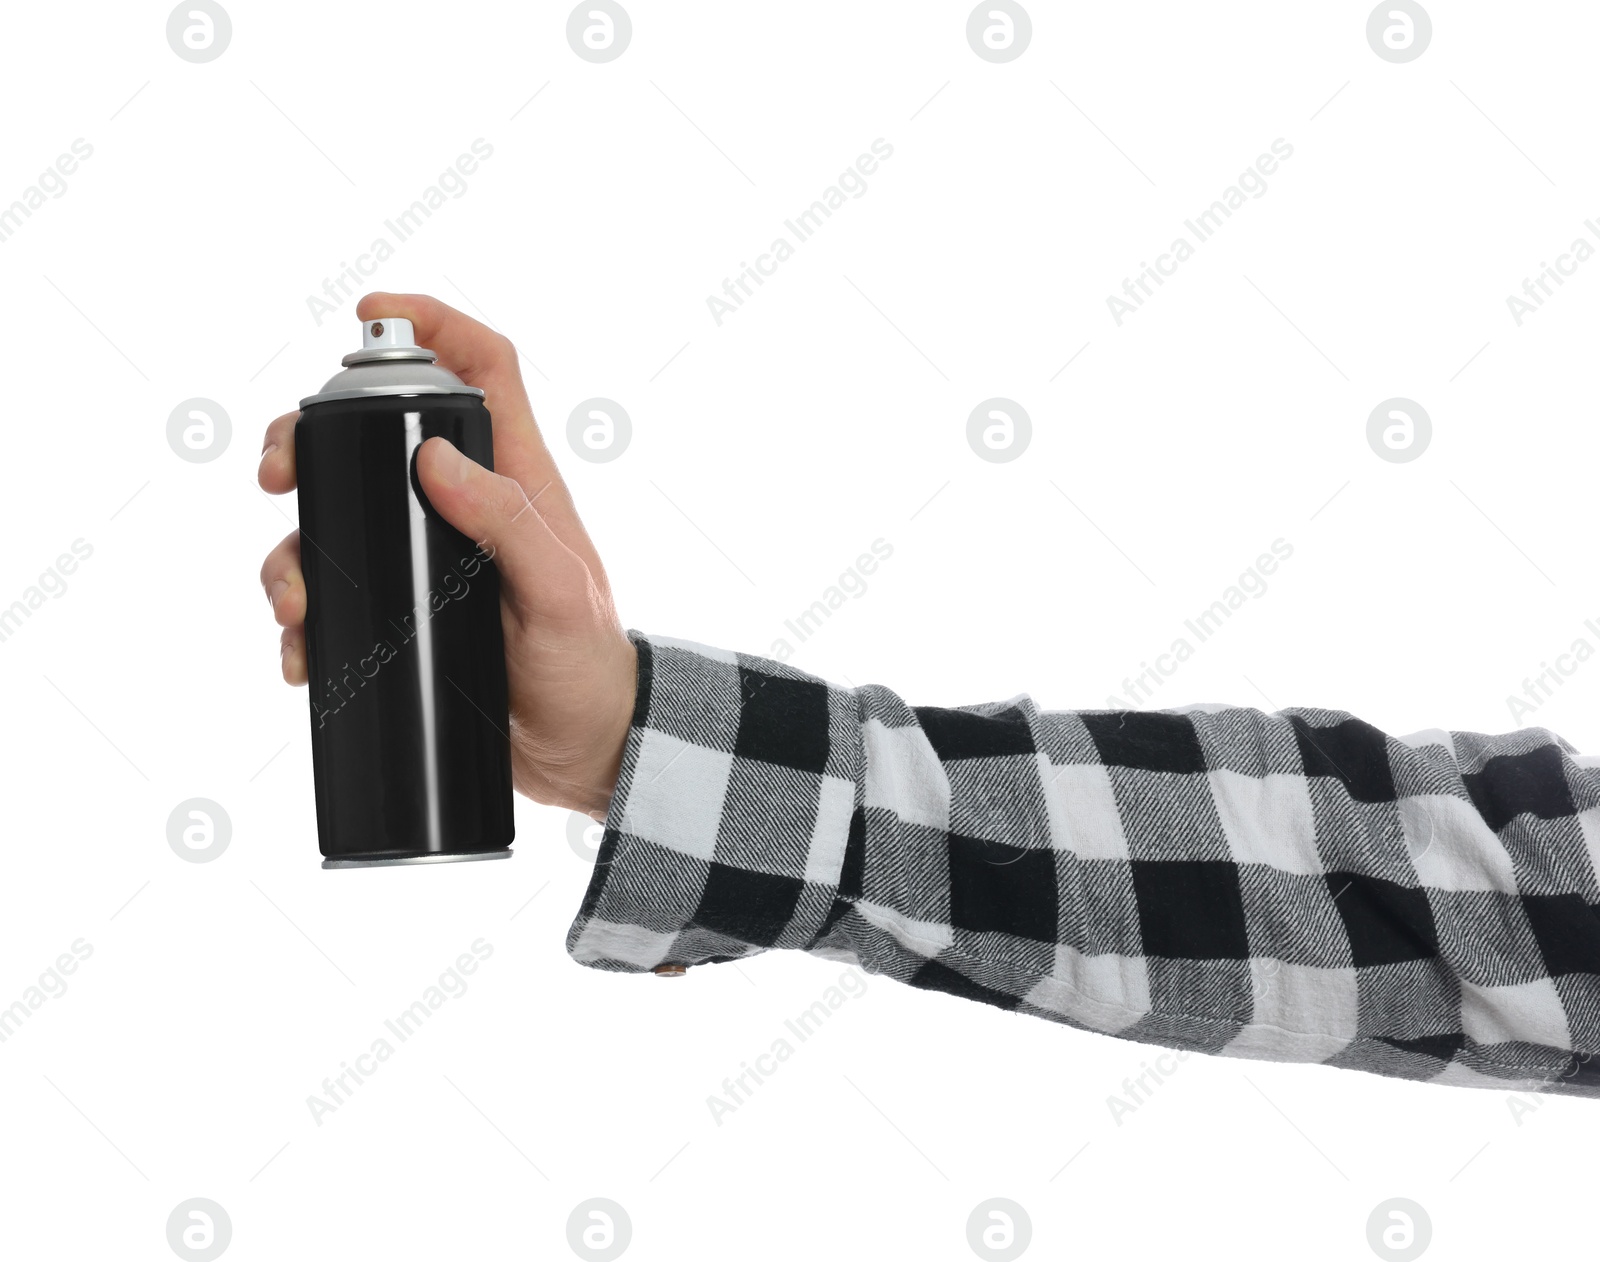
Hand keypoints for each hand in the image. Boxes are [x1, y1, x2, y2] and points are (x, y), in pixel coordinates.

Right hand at [257, 292, 636, 818]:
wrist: (581, 752)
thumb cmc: (588, 668)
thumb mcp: (560, 594)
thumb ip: (510, 523)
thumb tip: (435, 459)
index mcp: (516, 481)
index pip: (483, 367)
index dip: (433, 322)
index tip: (371, 312)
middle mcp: (465, 508)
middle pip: (375, 436)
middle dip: (309, 439)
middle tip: (275, 475)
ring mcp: (428, 561)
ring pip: (336, 520)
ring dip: (294, 550)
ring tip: (293, 602)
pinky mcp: (403, 615)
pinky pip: (335, 597)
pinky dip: (304, 618)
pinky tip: (301, 651)